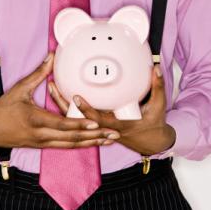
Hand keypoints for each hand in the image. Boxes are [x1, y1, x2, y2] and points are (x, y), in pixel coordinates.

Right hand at [0, 52, 120, 148]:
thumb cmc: (2, 109)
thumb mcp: (19, 89)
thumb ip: (38, 74)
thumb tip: (51, 56)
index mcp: (36, 120)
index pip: (62, 124)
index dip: (80, 124)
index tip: (96, 123)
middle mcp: (41, 135)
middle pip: (72, 138)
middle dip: (94, 137)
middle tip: (113, 134)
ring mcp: (42, 143)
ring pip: (71, 145)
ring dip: (91, 143)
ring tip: (109, 140)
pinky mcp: (42, 146)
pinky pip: (65, 146)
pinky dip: (80, 145)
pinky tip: (93, 142)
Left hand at [48, 64, 175, 155]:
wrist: (152, 141)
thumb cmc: (154, 123)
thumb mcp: (159, 104)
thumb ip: (157, 86)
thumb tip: (156, 69)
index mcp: (120, 125)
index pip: (98, 119)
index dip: (85, 110)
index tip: (75, 96)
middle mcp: (106, 128)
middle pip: (78, 120)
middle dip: (63, 104)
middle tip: (52, 86)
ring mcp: (100, 129)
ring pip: (74, 120)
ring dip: (62, 105)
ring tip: (51, 87)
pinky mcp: (97, 126)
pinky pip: (79, 119)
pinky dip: (68, 108)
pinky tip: (61, 95)